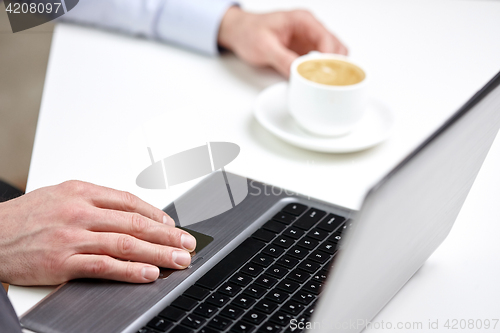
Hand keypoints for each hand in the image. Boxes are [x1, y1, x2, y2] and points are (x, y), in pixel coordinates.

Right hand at [0, 181, 195, 285]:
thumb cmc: (25, 217)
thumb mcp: (60, 195)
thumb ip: (94, 201)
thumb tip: (128, 211)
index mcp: (82, 192)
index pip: (130, 201)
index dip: (156, 214)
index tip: (172, 224)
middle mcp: (80, 211)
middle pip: (134, 222)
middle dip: (166, 234)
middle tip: (187, 243)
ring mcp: (72, 237)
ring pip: (126, 243)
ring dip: (158, 253)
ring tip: (178, 259)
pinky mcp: (62, 262)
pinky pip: (105, 266)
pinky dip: (130, 270)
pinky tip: (149, 273)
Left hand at [218, 7, 347, 76]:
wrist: (239, 31)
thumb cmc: (249, 31)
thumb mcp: (264, 47)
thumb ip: (283, 60)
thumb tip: (299, 74)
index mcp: (303, 20)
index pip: (326, 38)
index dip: (329, 58)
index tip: (326, 75)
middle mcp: (310, 29)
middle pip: (335, 47)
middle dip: (334, 65)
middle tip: (326, 82)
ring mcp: (309, 41)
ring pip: (332, 55)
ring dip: (330, 69)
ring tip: (321, 83)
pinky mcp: (305, 52)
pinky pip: (320, 62)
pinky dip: (322, 72)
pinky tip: (315, 82)